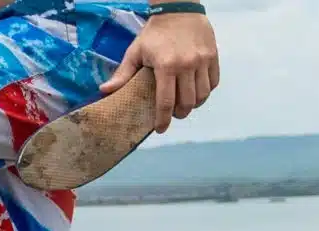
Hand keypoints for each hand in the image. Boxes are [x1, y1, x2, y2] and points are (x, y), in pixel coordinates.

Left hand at [101, 12, 219, 131]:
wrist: (179, 9)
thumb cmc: (154, 33)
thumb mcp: (136, 51)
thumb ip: (123, 73)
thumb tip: (105, 91)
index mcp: (166, 66)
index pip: (166, 102)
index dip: (163, 120)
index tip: (160, 129)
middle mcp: (187, 65)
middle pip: (187, 103)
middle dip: (179, 114)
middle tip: (173, 114)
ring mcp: (202, 61)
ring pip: (203, 95)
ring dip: (194, 105)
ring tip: (185, 104)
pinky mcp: (213, 56)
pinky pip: (213, 82)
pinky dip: (205, 91)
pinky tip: (196, 91)